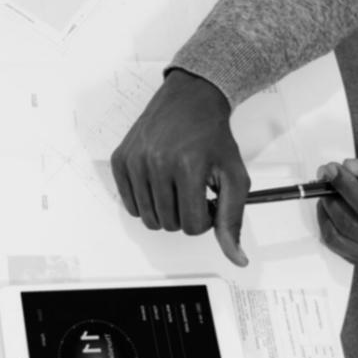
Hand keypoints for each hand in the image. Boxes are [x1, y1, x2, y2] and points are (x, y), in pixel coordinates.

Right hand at [111, 69, 251, 265]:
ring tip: (177, 187)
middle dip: (184, 214)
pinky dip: (145, 201)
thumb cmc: (213, 136)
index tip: (208, 201)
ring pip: (147, 218)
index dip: (204, 219)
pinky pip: (129, 204)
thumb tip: (237, 257)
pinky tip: (159, 182)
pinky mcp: (120, 159)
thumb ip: (233, 219)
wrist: (191, 100)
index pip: (192, 225)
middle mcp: (157, 162)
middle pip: (168, 224)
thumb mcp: (234, 176)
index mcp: (187, 167)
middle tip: (193, 191)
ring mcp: (135, 160)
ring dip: (165, 209)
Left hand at [316, 156, 357, 295]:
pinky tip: (336, 215)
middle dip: (332, 198)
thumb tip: (354, 166)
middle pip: (354, 226)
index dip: (348, 188)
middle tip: (326, 179)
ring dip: (327, 216)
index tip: (333, 169)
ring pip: (343, 244)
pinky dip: (334, 232)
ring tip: (328, 196)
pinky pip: (346, 254)